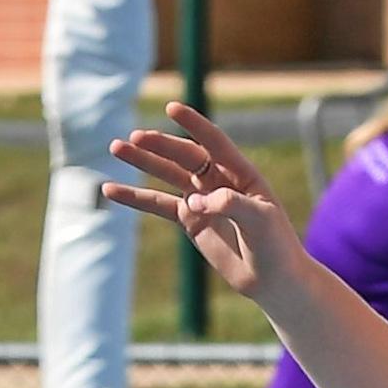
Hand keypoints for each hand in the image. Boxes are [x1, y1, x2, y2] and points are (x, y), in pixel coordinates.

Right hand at [101, 105, 302, 301]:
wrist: (274, 279)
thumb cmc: (276, 246)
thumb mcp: (261, 221)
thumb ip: (230, 204)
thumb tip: (193, 201)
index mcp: (241, 173)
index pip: (214, 142)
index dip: (194, 124)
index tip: (172, 108)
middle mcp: (219, 180)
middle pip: (185, 156)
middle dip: (160, 146)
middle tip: (135, 138)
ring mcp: (202, 199)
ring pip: (167, 174)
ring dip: (142, 162)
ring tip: (116, 148)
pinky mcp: (190, 220)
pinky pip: (158, 205)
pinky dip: (135, 198)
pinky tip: (110, 190)